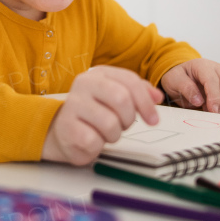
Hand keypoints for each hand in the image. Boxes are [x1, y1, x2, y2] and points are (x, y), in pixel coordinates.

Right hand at [41, 66, 164, 165]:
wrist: (63, 131)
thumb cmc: (94, 114)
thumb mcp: (116, 97)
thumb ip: (138, 93)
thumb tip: (156, 96)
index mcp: (98, 74)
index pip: (130, 81)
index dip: (146, 102)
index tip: (153, 119)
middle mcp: (84, 84)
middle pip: (121, 98)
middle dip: (129, 118)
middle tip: (124, 125)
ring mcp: (73, 104)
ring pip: (110, 123)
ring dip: (114, 134)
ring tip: (104, 132)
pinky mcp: (67, 127)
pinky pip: (95, 141)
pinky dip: (98, 145)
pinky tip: (91, 140)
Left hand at [160, 59, 219, 113]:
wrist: (181, 76)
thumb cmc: (178, 77)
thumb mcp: (174, 80)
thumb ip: (185, 88)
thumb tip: (198, 100)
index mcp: (202, 65)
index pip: (212, 80)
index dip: (214, 96)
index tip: (212, 109)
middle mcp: (217, 69)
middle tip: (210, 113)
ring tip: (211, 109)